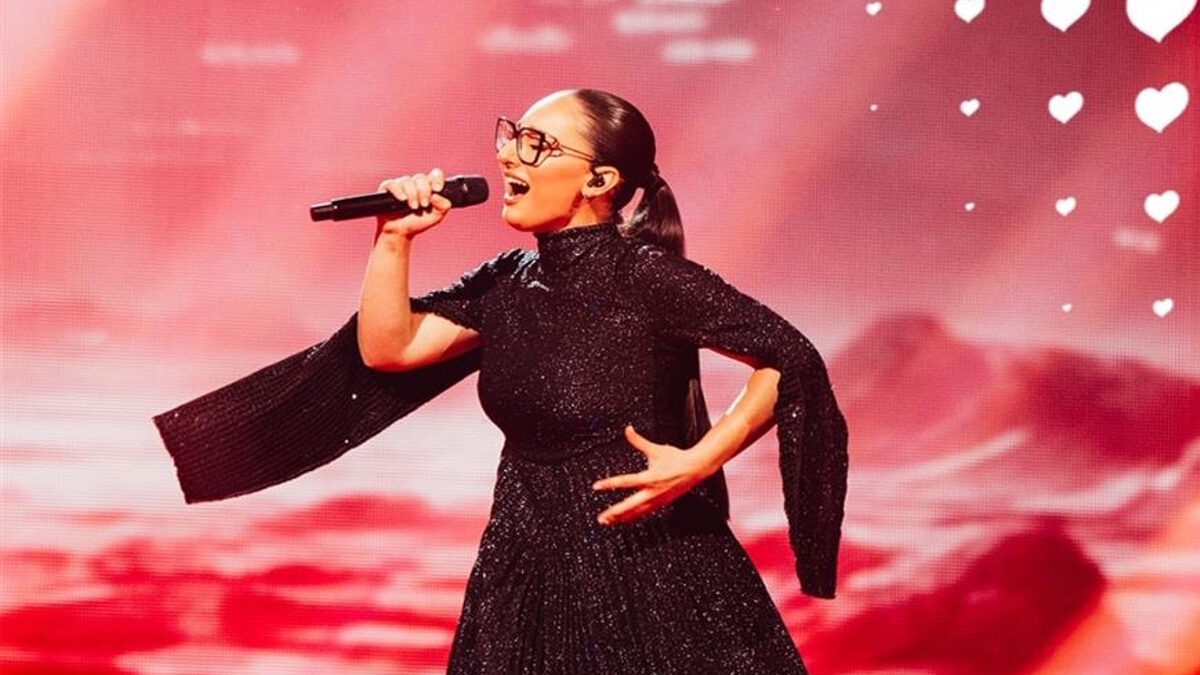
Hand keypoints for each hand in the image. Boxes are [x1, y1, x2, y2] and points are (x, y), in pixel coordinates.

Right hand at [375, 168, 452, 238]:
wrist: (400, 233)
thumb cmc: (417, 223)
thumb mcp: (436, 217)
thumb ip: (443, 207)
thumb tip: (436, 195)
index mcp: (427, 188)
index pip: (434, 175)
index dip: (437, 178)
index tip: (437, 189)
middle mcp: (414, 184)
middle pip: (421, 177)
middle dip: (424, 191)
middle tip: (423, 205)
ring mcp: (400, 185)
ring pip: (407, 181)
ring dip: (412, 194)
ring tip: (413, 207)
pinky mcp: (387, 189)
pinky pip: (391, 184)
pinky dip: (398, 190)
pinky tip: (402, 199)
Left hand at [592, 425, 712, 525]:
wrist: (695, 469)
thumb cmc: (675, 458)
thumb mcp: (655, 449)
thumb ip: (638, 441)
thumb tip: (628, 429)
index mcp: (649, 477)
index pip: (624, 482)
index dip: (609, 484)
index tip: (596, 487)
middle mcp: (652, 491)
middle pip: (629, 506)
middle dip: (614, 512)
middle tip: (601, 518)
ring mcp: (657, 500)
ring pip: (636, 513)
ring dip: (621, 518)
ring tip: (608, 522)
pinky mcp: (661, 504)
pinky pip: (644, 513)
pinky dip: (633, 517)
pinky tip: (623, 520)